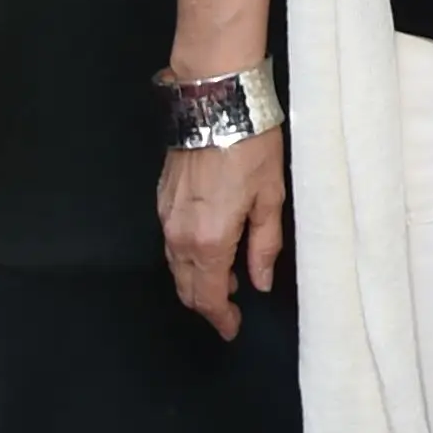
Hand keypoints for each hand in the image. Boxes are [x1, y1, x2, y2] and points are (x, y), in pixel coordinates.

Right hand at [159, 128, 285, 337]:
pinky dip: (187, 257)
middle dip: (206, 304)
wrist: (215, 104)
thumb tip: (259, 281)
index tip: (231, 328)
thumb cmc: (249, 145)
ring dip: (196, 281)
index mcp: (209, 241)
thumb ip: (264, 245)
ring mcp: (166, 217)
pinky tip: (209, 251)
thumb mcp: (271, 198)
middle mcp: (179, 235)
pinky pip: (170, 242)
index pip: (207, 296)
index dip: (219, 318)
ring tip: (225, 281)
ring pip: (175, 266)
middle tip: (229, 312)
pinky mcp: (162, 200)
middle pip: (186, 286)